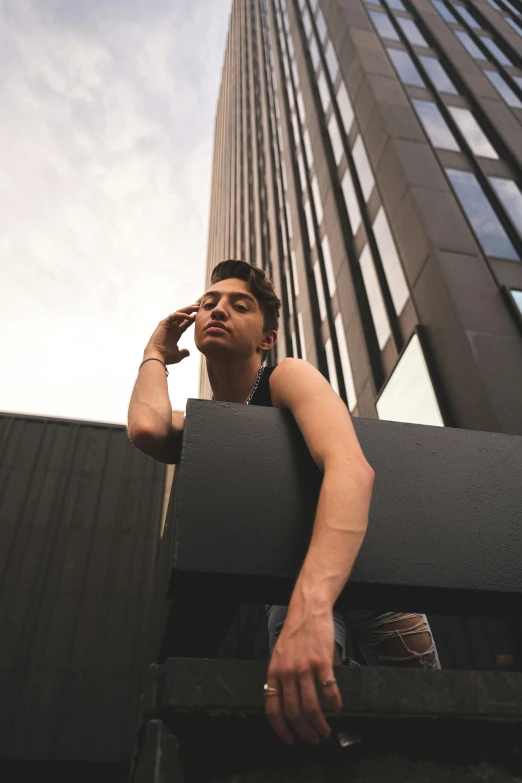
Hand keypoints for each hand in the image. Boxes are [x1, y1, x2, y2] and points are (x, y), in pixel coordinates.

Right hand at [144, 304, 199, 364]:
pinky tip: (190, 316)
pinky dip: (182, 315)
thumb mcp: (178, 355)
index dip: (192, 320)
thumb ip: (183, 353)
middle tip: (199, 307)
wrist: (158, 357)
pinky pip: (174, 315)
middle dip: (191, 311)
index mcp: (175, 334)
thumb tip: (188, 352)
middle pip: (182, 316)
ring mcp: (167, 325)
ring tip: (197, 307)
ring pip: (179, 313)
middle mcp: (171, 328)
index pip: (185, 324)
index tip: (199, 316)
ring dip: (188, 309)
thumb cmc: (166, 357)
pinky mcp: (164, 323)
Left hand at [265, 603, 341, 745]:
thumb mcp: (279, 655)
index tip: (290, 740)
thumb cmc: (295, 632)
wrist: (308, 610)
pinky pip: (329, 690)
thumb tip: (286, 703)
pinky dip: (334, 704)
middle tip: (313, 739)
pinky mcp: (322, 662)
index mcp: (274, 672)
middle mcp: (288, 672)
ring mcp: (305, 668)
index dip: (281, 729)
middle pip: (294, 712)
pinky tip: (337, 708)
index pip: (273, 709)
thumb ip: (281, 677)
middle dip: (304, 731)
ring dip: (320, 724)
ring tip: (325, 731)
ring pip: (311, 707)